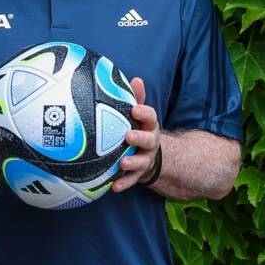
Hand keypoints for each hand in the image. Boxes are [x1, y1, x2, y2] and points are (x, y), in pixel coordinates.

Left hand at [112, 77, 160, 192]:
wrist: (148, 154)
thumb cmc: (138, 127)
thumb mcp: (139, 113)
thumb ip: (136, 97)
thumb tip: (136, 78)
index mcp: (149, 125)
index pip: (150, 117)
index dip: (144, 113)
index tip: (134, 109)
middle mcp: (150, 142)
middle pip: (149, 139)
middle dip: (140, 138)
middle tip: (128, 136)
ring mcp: (145, 158)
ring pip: (141, 161)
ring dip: (132, 162)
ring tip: (122, 163)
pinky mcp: (139, 174)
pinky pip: (132, 180)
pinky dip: (123, 183)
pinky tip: (113, 187)